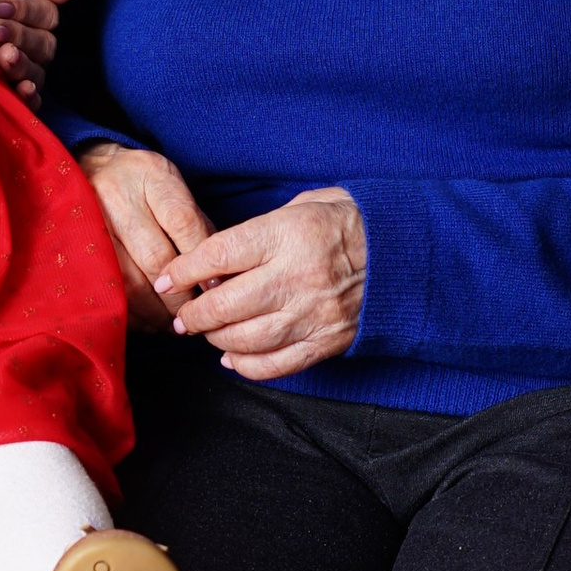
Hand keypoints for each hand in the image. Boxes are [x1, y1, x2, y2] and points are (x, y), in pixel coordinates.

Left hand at [0, 0, 75, 106]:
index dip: (27, 11)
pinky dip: (29, 97)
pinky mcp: (5, 91)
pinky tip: (22, 90)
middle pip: (45, 45)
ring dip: (24, 64)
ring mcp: (16, 69)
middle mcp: (27, 42)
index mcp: (27, 13)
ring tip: (3, 57)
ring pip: (38, 72)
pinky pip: (30, 100)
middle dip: (20, 36)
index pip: (47, 15)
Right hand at [78, 143, 214, 332]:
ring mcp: (92, 221)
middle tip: (194, 316)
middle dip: (179, 297)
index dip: (201, 263)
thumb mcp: (172, 186)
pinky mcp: (75, 245)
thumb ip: (195, 225)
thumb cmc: (141, 183)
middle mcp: (118, 196)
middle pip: (156, 258)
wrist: (90, 166)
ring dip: (154, 310)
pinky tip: (144, 319)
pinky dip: (129, 311)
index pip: (183, 224)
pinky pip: (106, 288)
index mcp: (151, 176)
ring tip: (171, 324)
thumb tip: (217, 277)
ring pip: (129, 280)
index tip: (215, 289)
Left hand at [153, 187, 366, 378]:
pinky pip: (276, 364)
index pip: (218, 256)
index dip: (183, 270)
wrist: (404, 251)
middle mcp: (298, 277)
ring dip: (216, 340)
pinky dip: (247, 366)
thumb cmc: (346, 223)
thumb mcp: (304, 204)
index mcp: (288, 235)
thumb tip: (214, 257)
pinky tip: (233, 356)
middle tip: (183, 316)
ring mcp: (313, 313)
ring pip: (246, 339)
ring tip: (206, 333)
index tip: (166, 278)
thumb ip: (259, 229)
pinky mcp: (326, 341)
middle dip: (194, 314)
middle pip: (225, 305)